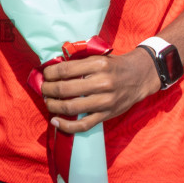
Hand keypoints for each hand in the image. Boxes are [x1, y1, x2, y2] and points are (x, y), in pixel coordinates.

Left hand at [40, 48, 160, 133]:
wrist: (139, 77)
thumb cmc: (114, 66)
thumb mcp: (99, 57)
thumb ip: (79, 61)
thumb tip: (54, 67)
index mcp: (98, 65)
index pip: (66, 70)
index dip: (50, 73)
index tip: (45, 75)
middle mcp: (102, 83)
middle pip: (65, 89)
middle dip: (48, 90)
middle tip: (44, 89)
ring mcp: (105, 101)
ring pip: (71, 107)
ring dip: (53, 106)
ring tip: (48, 102)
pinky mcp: (107, 115)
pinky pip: (83, 125)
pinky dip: (67, 126)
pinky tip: (55, 121)